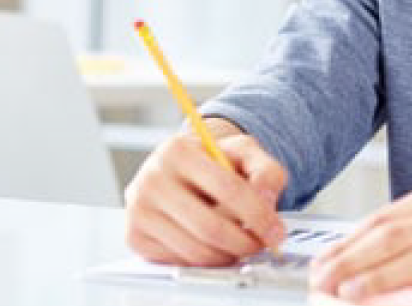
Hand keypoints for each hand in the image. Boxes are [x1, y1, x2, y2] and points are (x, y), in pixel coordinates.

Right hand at [124, 121, 288, 266]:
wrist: (181, 169)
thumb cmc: (214, 162)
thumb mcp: (244, 152)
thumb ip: (265, 170)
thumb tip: (265, 197)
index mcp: (177, 150)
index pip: (227, 189)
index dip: (259, 215)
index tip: (276, 230)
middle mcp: (151, 178)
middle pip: (210, 226)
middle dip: (245, 243)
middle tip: (262, 244)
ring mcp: (139, 209)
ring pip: (195, 249)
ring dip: (228, 255)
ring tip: (242, 245)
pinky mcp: (135, 235)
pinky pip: (179, 260)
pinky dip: (205, 260)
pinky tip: (215, 245)